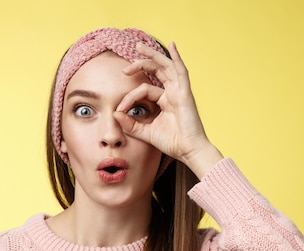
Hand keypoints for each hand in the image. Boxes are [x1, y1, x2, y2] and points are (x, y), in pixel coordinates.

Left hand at [114, 42, 222, 177]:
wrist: (188, 151)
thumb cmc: (171, 143)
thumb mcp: (145, 132)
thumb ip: (130, 124)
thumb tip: (114, 113)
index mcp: (164, 101)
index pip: (143, 89)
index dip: (129, 97)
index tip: (119, 109)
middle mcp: (172, 93)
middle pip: (156, 70)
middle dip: (141, 63)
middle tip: (125, 64)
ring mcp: (179, 91)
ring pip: (166, 66)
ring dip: (153, 56)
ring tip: (139, 47)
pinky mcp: (185, 93)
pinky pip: (181, 71)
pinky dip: (177, 58)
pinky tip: (172, 46)